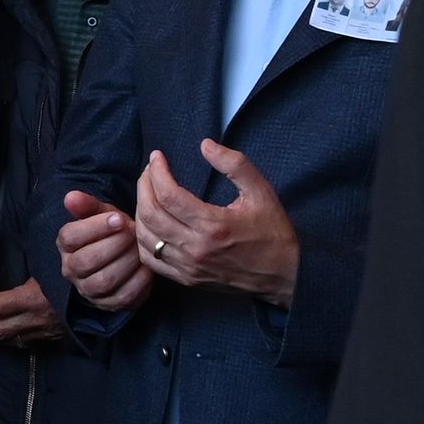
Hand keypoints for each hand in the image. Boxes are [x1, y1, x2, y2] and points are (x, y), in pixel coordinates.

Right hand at [58, 187, 152, 312]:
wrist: (122, 257)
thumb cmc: (110, 233)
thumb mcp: (100, 214)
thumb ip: (88, 205)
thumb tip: (71, 196)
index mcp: (66, 245)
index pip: (70, 237)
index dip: (95, 227)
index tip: (119, 219)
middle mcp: (71, 270)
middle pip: (87, 261)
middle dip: (114, 245)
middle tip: (134, 233)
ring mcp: (89, 290)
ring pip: (104, 281)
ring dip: (127, 262)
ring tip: (140, 248)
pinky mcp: (109, 304)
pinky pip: (123, 297)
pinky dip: (139, 281)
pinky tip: (147, 266)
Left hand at [135, 142, 300, 304]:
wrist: (284, 274)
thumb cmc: (273, 232)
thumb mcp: (261, 192)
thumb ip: (234, 164)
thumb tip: (205, 144)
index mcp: (213, 225)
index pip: (168, 195)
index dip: (156, 171)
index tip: (157, 157)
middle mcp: (196, 248)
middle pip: (150, 214)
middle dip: (143, 186)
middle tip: (149, 170)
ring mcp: (188, 266)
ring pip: (145, 237)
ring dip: (139, 210)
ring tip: (147, 191)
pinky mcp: (186, 278)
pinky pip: (150, 259)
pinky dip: (143, 238)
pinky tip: (149, 222)